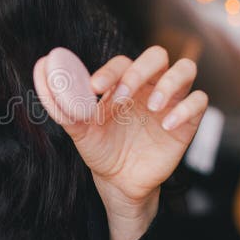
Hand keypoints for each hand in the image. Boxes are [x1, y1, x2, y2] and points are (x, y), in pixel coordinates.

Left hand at [33, 46, 207, 239]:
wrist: (119, 183)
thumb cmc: (100, 149)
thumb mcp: (78, 129)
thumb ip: (61, 103)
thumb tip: (40, 69)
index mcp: (123, 83)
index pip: (122, 62)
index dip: (110, 71)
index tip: (94, 87)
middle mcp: (148, 86)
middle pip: (157, 56)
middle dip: (140, 71)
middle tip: (123, 96)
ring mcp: (170, 102)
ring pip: (185, 69)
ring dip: (169, 82)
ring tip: (152, 106)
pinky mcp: (186, 122)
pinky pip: (199, 101)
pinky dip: (186, 108)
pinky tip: (167, 125)